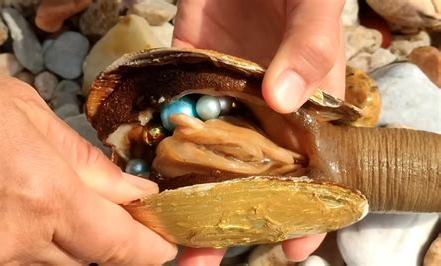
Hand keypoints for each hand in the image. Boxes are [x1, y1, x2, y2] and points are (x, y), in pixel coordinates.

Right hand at [0, 69, 176, 263]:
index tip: (165, 244)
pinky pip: (26, 264)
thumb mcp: (31, 116)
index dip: (150, 249)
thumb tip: (134, 192)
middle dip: (116, 241)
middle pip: (95, 261)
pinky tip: (44, 219)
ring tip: (76, 209)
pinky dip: (47, 247)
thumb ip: (88, 162)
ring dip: (80, 244)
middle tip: (125, 215)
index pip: (120, 246)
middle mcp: (18, 242)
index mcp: (44, 197)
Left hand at [173, 0, 344, 263]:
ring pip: (209, 148)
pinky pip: (174, 108)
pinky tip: (145, 166)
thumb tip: (283, 99)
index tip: (293, 246)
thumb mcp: (313, 8)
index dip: (305, 209)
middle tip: (207, 253)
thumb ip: (308, 47)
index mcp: (307, 100)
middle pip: (252, 171)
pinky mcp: (190, 70)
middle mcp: (264, 106)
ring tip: (171, 226)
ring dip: (191, 189)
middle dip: (233, 214)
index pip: (311, 165)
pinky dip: (159, 136)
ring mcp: (224, 91)